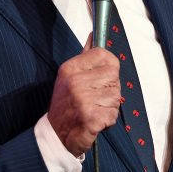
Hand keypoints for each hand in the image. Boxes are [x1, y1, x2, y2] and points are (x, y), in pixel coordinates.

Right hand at [48, 34, 121, 155]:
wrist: (56, 135)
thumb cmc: (66, 104)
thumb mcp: (69, 76)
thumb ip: (85, 57)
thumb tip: (94, 36)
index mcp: (71, 68)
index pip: (103, 55)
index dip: (109, 65)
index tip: (104, 74)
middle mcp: (76, 82)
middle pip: (114, 75)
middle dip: (110, 87)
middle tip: (96, 97)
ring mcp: (83, 100)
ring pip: (116, 95)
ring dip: (109, 105)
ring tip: (94, 109)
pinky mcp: (91, 118)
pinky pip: (113, 113)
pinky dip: (108, 120)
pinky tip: (95, 120)